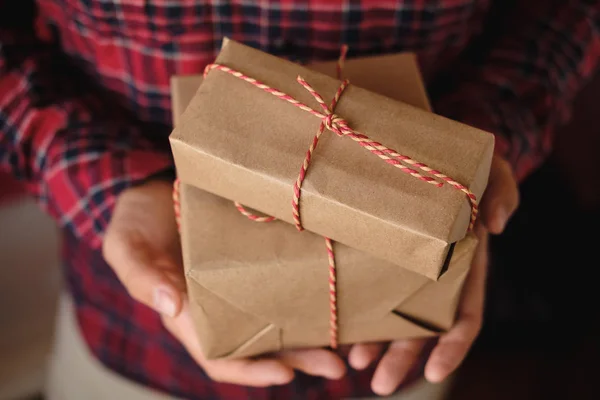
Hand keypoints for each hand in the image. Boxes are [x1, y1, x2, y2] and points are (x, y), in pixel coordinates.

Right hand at [103, 179, 345, 385]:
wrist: (156, 187)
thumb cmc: (138, 219)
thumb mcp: (127, 245)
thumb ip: (142, 277)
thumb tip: (172, 306)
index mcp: (186, 313)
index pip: (218, 355)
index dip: (251, 370)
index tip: (287, 374)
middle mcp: (217, 308)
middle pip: (259, 346)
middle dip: (297, 360)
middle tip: (335, 368)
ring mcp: (237, 288)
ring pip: (277, 322)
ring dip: (309, 339)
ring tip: (345, 347)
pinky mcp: (253, 264)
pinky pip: (281, 288)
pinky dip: (306, 301)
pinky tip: (333, 302)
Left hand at [348, 156, 519, 395]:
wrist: (408, 142)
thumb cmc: (453, 159)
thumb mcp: (485, 166)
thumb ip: (503, 189)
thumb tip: (500, 226)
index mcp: (464, 263)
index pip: (464, 314)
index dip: (452, 346)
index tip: (434, 371)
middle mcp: (432, 273)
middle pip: (421, 326)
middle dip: (403, 358)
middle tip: (379, 384)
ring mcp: (400, 266)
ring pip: (390, 315)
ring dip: (375, 344)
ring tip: (353, 364)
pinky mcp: (373, 253)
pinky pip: (364, 286)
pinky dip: (355, 310)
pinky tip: (337, 327)